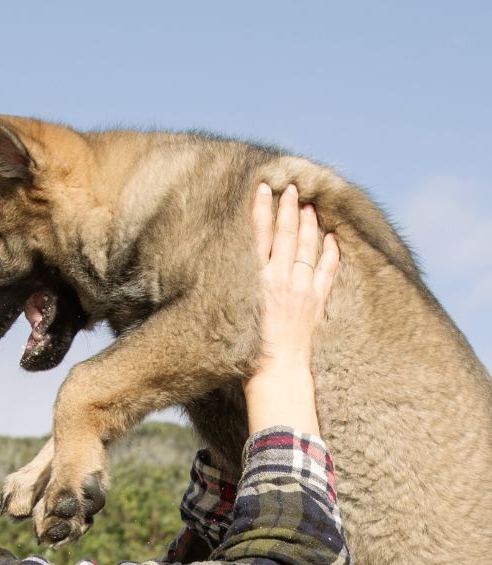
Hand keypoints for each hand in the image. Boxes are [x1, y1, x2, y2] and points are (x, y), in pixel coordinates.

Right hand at [244, 183, 338, 435]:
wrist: (276, 371)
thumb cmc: (248, 346)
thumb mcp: (236, 311)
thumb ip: (240, 284)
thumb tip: (239, 262)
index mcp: (257, 280)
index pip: (260, 236)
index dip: (261, 209)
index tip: (263, 187)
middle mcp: (281, 280)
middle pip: (286, 236)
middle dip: (288, 209)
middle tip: (291, 188)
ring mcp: (302, 290)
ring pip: (309, 248)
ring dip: (310, 225)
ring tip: (310, 206)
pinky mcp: (317, 302)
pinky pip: (328, 272)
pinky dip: (332, 254)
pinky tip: (333, 238)